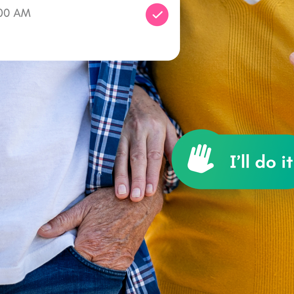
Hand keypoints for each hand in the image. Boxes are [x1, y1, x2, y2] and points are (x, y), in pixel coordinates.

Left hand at [37, 185, 162, 270]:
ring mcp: (116, 262)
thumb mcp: (84, 207)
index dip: (64, 255)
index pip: (68, 261)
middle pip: (82, 269)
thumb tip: (41, 232)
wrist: (139, 200)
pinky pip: (110, 270)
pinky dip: (103, 265)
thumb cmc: (110, 200)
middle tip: (78, 245)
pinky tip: (99, 252)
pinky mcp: (125, 262)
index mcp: (89, 244)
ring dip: (90, 264)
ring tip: (89, 248)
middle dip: (77, 261)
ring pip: (96, 272)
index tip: (65, 246)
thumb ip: (62, 221)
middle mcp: (102, 257)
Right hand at [114, 85, 177, 201]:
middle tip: (136, 198)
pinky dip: (111, 168)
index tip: (151, 191)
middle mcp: (139, 130)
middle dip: (137, 179)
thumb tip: (183, 169)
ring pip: (122, 156)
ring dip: (121, 177)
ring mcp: (124, 131)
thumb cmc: (153, 116)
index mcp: (156, 128)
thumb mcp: (168, 127)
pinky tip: (110, 182)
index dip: (152, 173)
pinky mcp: (112, 134)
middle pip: (138, 157)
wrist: (133, 96)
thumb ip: (174, 148)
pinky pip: (111, 153)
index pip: (155, 154)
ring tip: (122, 194)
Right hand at [187, 143, 213, 172]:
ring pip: (198, 152)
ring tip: (200, 145)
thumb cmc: (199, 171)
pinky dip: (193, 151)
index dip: (208, 152)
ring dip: (199, 149)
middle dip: (204, 149)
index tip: (209, 148)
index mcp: (204, 161)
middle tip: (205, 145)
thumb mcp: (204, 169)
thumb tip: (213, 164)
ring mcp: (196, 158)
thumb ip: (208, 167)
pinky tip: (194, 148)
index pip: (207, 155)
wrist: (192, 173)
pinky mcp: (191, 158)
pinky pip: (192, 153)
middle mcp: (200, 158)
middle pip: (202, 152)